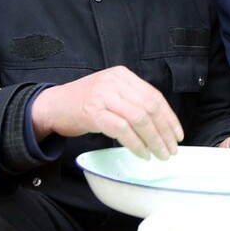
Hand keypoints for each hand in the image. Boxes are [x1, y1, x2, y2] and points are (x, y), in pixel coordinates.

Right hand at [31, 66, 182, 158]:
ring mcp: (103, 95)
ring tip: (159, 154)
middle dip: (164, 132)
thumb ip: (132, 101)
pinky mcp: (93, 112)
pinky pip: (122, 129)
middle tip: (171, 150)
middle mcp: (114, 81)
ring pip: (139, 118)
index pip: (154, 96)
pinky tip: (142, 154)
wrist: (51, 106)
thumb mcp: (111, 94)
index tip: (177, 135)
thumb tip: (161, 125)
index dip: (170, 118)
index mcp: (123, 75)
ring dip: (153, 140)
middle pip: (150, 107)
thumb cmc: (83, 103)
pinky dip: (136, 144)